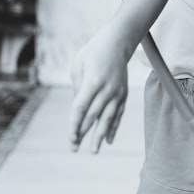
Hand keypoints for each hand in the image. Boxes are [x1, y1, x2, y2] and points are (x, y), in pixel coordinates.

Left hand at [69, 28, 128, 153]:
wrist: (117, 42)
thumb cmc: (92, 53)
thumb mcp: (78, 66)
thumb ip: (77, 89)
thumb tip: (78, 111)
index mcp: (93, 81)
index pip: (81, 108)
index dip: (75, 124)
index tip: (70, 137)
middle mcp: (107, 89)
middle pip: (93, 116)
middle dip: (82, 133)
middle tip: (73, 148)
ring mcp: (117, 93)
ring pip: (107, 119)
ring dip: (100, 136)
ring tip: (94, 151)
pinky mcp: (123, 94)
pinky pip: (117, 114)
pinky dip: (113, 127)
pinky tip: (108, 140)